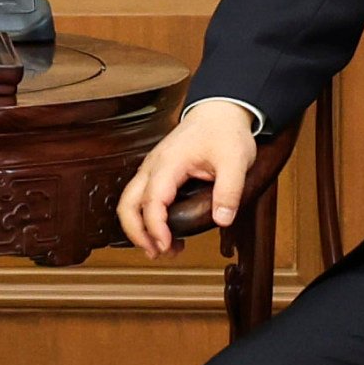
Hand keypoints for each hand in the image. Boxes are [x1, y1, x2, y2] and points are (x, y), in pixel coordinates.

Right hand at [121, 98, 260, 258]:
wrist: (219, 112)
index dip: (155, 227)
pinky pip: (139, 198)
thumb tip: (222, 219)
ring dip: (138, 228)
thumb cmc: (225, 132)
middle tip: (157, 253)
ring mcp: (152, 169)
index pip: (151, 200)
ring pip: (129, 202)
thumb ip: (230, 191)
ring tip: (160, 248)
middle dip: (137, 233)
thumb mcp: (236, 160)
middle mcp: (153, 166)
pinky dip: (144, 219)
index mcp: (169, 162)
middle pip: (127, 204)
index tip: (165, 246)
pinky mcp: (156, 173)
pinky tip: (164, 232)